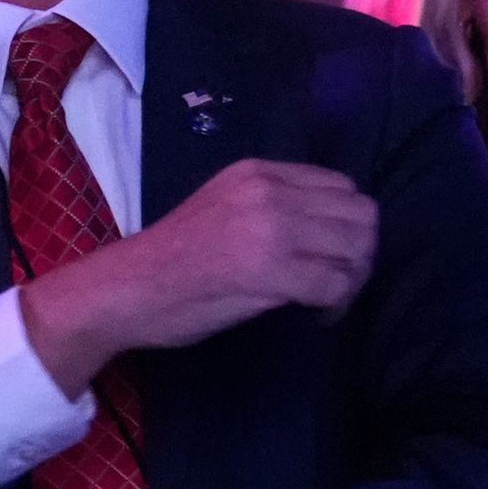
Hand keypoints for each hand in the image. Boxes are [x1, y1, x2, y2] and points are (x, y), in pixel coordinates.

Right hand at [17, 158, 378, 393]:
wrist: (126, 290)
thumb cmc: (170, 258)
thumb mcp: (224, 206)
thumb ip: (273, 203)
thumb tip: (332, 228)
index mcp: (256, 172)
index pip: (342, 187)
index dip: (347, 224)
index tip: (327, 254)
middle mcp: (268, 192)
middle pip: (361, 215)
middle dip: (359, 253)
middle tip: (336, 281)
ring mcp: (270, 230)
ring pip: (357, 250)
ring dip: (352, 280)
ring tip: (326, 300)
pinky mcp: (270, 272)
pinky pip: (337, 286)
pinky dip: (336, 306)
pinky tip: (315, 315)